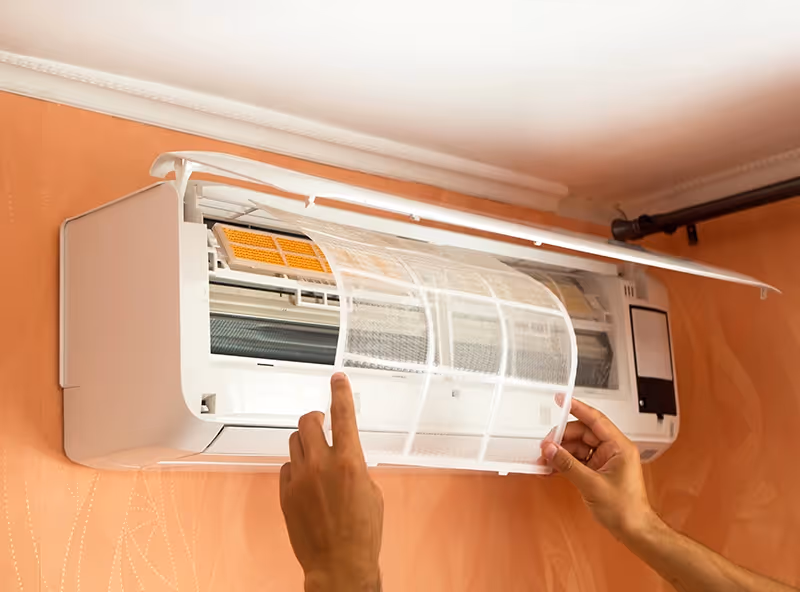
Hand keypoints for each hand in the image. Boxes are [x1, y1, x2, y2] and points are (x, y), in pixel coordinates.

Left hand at [280, 373, 383, 591]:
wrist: (340, 565)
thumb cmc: (361, 534)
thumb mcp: (371, 493)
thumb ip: (356, 468)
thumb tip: (347, 457)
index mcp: (349, 462)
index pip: (344, 415)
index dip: (340, 392)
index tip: (338, 379)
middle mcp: (322, 466)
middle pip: (308, 421)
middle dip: (316, 418)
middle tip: (322, 421)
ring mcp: (300, 479)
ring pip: (294, 442)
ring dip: (306, 442)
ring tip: (315, 455)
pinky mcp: (286, 494)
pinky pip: (287, 467)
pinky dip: (296, 467)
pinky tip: (307, 480)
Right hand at [541, 396, 654, 539]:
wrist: (634, 530)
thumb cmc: (626, 509)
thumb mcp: (592, 484)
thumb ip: (568, 464)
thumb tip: (551, 450)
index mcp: (619, 447)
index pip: (595, 419)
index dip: (577, 408)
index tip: (562, 400)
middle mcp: (613, 450)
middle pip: (583, 433)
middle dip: (562, 438)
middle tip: (546, 446)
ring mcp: (606, 461)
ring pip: (578, 447)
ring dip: (561, 453)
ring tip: (546, 459)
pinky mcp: (599, 471)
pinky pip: (578, 460)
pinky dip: (565, 463)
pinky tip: (553, 467)